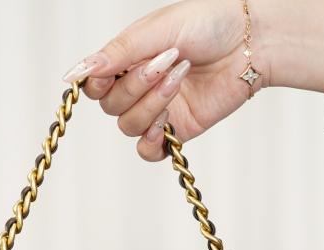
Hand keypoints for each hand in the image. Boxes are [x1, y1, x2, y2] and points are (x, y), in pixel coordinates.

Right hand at [62, 0, 323, 161]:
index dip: (97, 83)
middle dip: (136, 86)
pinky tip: (167, 124)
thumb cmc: (208, 24)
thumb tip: (73, 75)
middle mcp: (138, 86)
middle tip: (167, 61)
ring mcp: (157, 110)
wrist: (251, 42)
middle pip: (110, 107)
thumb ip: (115, 54)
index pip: (93, 85)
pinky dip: (152, 142)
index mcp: (128, 59)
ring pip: (129, 127)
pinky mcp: (177, 131)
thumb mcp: (155, 31)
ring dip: (152, 104)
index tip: (112, 70)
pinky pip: (148, 151)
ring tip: (180, 76)